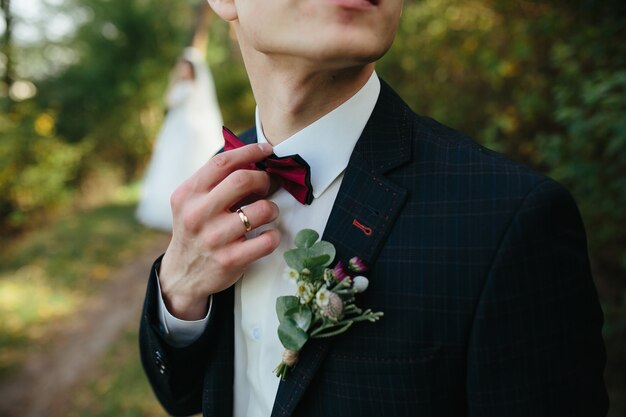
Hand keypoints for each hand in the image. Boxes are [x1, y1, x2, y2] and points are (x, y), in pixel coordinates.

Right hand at [159, 143, 280, 319]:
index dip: (249, 152)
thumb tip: (254, 160)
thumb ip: (215, 182)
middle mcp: (198, 214)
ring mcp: (214, 238)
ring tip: (267, 212)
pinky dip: (274, 235)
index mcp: (188, 194)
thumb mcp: (192, 202)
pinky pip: (267, 240)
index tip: (266, 150)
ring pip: (260, 210)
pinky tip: (267, 235)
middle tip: (268, 185)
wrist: (182, 274)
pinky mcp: (230, 260)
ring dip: (271, 208)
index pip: (221, 163)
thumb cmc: (195, 230)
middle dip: (263, 179)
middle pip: (242, 180)